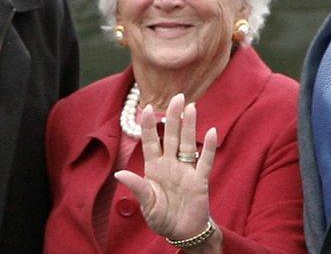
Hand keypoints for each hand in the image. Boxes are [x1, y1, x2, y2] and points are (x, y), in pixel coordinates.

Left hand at [115, 93, 219, 246]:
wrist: (182, 232)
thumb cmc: (162, 218)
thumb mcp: (147, 204)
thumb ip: (137, 187)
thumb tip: (118, 174)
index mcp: (154, 168)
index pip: (151, 142)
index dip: (149, 126)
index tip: (147, 108)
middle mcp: (170, 164)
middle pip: (171, 136)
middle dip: (173, 117)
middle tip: (177, 97)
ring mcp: (186, 170)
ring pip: (187, 143)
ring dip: (189, 125)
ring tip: (191, 106)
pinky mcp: (200, 180)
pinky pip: (205, 161)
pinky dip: (208, 147)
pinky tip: (211, 131)